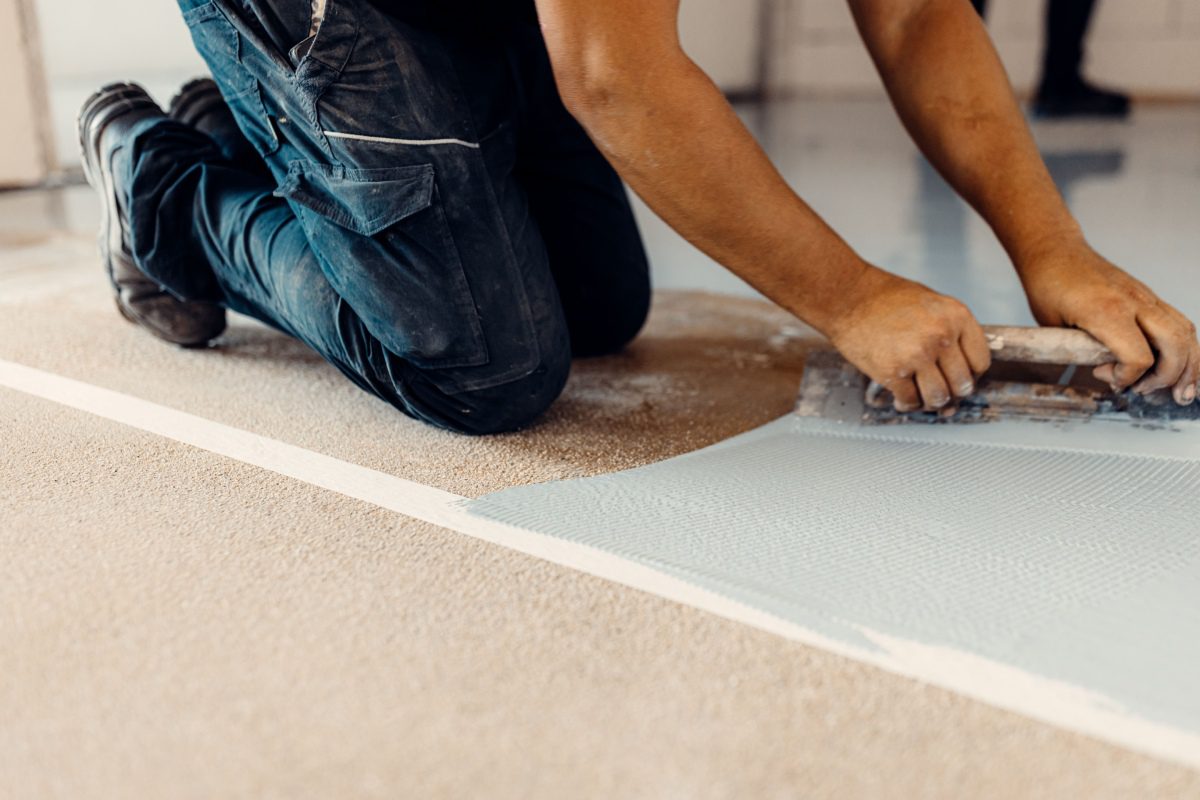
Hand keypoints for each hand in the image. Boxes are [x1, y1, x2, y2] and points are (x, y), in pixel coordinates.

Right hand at [829, 267, 991, 411]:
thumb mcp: (932, 304)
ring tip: (920, 394)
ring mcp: (917, 355)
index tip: (958, 377)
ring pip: (938, 397)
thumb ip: (950, 332)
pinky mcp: (893, 372)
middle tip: (940, 390)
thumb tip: (959, 372)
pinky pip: (910, 400)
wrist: (848, 297)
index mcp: (957, 316)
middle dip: (952, 392)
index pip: (980, 362)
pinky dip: (907, 403)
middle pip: (962, 384)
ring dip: (930, 401)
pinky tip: (901, 396)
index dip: (971, 375)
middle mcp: (941, 336)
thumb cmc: (885, 299)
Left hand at [1019, 242, 1199, 405]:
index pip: (1137, 356)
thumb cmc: (1048, 286)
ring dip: (1189, 365)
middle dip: (1170, 377)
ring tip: (1183, 391)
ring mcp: (1145, 297)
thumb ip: (1080, 351)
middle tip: (1150, 394)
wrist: (1055, 251)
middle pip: (1174, 344)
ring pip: (1184, 332)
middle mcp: (1133, 301)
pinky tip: (1181, 367)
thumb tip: (1106, 374)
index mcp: (1105, 310)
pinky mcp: (1149, 297)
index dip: (1127, 377)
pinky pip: (1178, 322)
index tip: (1106, 377)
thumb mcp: (1052, 326)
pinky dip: (1185, 347)